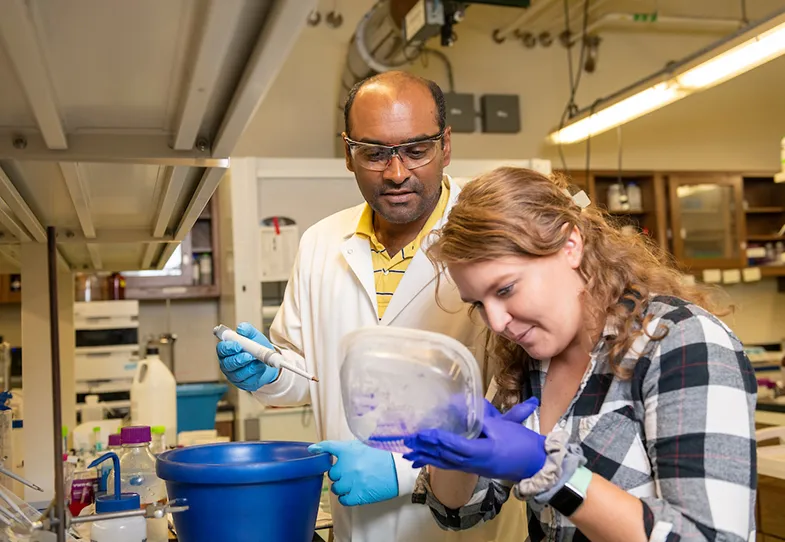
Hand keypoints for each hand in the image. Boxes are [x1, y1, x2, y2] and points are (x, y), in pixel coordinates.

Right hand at [216, 322, 279, 391]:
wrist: (269, 361)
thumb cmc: (257, 347)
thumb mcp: (254, 336)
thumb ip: (247, 330)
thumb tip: (241, 328)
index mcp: (226, 350)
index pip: (221, 349)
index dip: (228, 348)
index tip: (238, 345)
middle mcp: (227, 363)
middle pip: (228, 363)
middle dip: (238, 360)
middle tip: (249, 356)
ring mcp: (233, 375)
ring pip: (238, 374)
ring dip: (249, 367)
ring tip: (259, 362)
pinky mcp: (242, 384)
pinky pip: (247, 381)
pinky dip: (255, 374)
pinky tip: (260, 368)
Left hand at [308, 440, 397, 505]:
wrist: (400, 468)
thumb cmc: (386, 455)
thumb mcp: (367, 444)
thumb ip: (350, 447)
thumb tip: (338, 449)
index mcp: (349, 450)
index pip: (328, 447)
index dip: (319, 448)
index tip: (313, 450)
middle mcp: (347, 466)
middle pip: (332, 473)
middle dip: (339, 473)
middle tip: (349, 473)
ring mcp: (351, 482)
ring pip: (336, 487)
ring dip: (342, 486)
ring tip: (353, 484)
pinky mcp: (358, 495)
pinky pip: (343, 499)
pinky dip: (345, 497)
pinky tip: (352, 493)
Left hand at [403, 397, 545, 481]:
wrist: (535, 464)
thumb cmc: (521, 443)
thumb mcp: (502, 426)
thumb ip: (481, 419)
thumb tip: (464, 408)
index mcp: (480, 452)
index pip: (454, 445)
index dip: (437, 438)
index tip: (423, 433)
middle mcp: (472, 463)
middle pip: (444, 456)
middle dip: (425, 448)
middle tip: (408, 442)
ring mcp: (472, 468)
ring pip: (445, 463)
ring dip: (426, 458)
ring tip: (408, 456)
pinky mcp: (473, 468)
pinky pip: (450, 466)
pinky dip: (435, 462)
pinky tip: (424, 462)